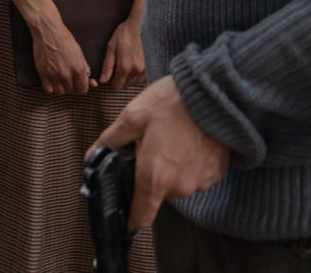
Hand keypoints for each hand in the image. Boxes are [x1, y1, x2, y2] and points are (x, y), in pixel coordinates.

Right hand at [32, 16, 95, 95]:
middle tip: (70, 80)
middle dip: (72, 87)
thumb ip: (86, 70)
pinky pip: (48, 89)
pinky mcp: (43, 73)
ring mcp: (53, 74)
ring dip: (61, 88)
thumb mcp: (80, 54)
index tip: (79, 84)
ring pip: (60, 92)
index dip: (82, 87)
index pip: (83, 89)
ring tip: (61, 80)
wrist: (48, 31)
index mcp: (78, 69)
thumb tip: (94, 84)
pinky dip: (50, 87)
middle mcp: (66, 74)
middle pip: (71, 91)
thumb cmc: (65, 40)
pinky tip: (52, 80)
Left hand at [92, 76, 229, 230]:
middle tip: (151, 147)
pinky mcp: (217, 173)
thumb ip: (110, 140)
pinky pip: (197, 175)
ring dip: (173, 168)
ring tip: (173, 139)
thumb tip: (92, 156)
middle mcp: (180, 187)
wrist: (215, 91)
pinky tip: (190, 140)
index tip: (124, 213)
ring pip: (178, 183)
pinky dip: (191, 163)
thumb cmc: (171, 102)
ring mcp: (202, 182)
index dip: (129, 219)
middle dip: (152, 175)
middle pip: (158, 194)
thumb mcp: (133, 116)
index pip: (140, 219)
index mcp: (155, 178)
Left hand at [98, 17, 144, 88]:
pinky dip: (137, 76)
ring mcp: (145, 69)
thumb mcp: (111, 47)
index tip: (111, 73)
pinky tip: (134, 65)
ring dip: (129, 78)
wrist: (141, 25)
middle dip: (120, 80)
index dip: (111, 81)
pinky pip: (142, 79)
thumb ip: (107, 66)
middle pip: (125, 86)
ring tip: (127, 65)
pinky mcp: (150, 66)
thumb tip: (103, 81)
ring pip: (134, 83)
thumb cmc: (125, 34)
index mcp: (125, 67)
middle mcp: (136, 71)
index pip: (116, 86)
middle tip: (118, 67)